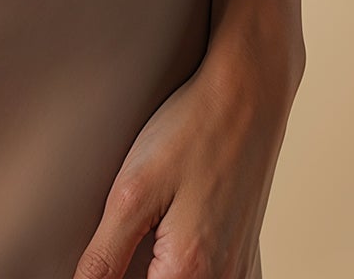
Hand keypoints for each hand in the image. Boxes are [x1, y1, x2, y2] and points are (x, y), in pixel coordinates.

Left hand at [70, 26, 303, 278]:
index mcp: (190, 273)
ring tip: (146, 235)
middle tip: (122, 237)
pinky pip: (216, 278)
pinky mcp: (248, 256)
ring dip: (158, 268)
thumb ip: (105, 255)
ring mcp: (241, 272)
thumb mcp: (132, 190)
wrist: (249, 93)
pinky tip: (170, 239)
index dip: (111, 277)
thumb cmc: (193, 130)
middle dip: (134, 270)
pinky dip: (189, 267)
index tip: (104, 254)